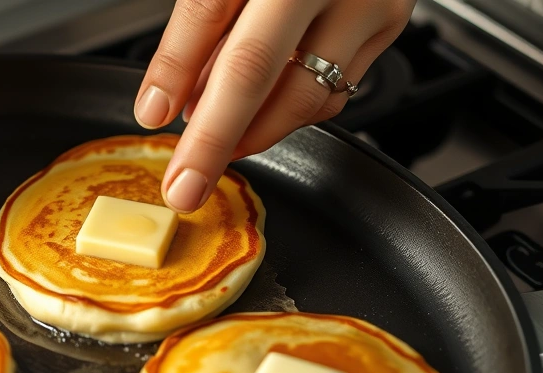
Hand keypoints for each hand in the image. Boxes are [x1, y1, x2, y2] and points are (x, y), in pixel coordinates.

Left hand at [135, 0, 414, 211]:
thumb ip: (201, 20)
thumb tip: (170, 98)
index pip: (209, 11)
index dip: (174, 71)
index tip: (151, 121)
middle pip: (257, 67)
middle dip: (214, 139)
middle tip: (185, 185)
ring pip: (303, 93)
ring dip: (251, 129)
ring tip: (215, 137)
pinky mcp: (390, 22)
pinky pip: (336, 90)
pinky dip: (292, 110)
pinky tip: (262, 109)